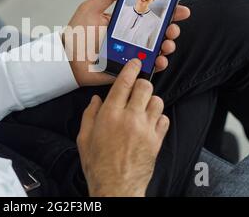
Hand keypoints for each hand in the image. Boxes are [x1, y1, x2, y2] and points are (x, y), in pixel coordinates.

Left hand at [64, 0, 189, 85]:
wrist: (67, 60)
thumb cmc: (76, 34)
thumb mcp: (90, 9)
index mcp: (124, 20)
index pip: (149, 12)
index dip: (166, 9)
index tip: (177, 5)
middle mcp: (131, 36)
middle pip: (158, 30)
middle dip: (171, 28)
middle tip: (173, 27)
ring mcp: (132, 52)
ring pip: (157, 49)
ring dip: (167, 45)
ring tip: (166, 44)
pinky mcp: (129, 67)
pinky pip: (147, 66)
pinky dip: (158, 64)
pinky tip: (159, 60)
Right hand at [77, 59, 168, 196]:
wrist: (115, 186)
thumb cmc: (97, 164)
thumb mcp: (84, 138)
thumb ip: (89, 115)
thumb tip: (96, 100)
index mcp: (110, 114)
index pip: (124, 83)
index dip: (131, 69)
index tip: (136, 62)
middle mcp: (130, 118)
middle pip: (145, 87)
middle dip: (142, 84)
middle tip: (137, 90)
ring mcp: (146, 128)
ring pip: (157, 101)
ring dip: (151, 101)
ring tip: (143, 108)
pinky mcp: (157, 140)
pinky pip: (164, 119)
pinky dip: (159, 118)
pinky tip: (149, 123)